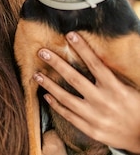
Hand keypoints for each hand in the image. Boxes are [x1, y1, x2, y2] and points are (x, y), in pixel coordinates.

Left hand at [34, 31, 139, 153]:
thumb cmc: (137, 109)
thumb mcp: (130, 89)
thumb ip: (113, 76)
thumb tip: (96, 56)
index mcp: (116, 89)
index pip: (95, 64)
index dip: (82, 48)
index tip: (70, 35)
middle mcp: (103, 102)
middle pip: (74, 79)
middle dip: (56, 64)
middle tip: (41, 52)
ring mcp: (95, 117)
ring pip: (66, 98)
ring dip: (49, 85)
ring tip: (36, 75)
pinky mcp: (91, 130)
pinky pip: (69, 115)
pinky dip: (56, 105)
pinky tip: (46, 96)